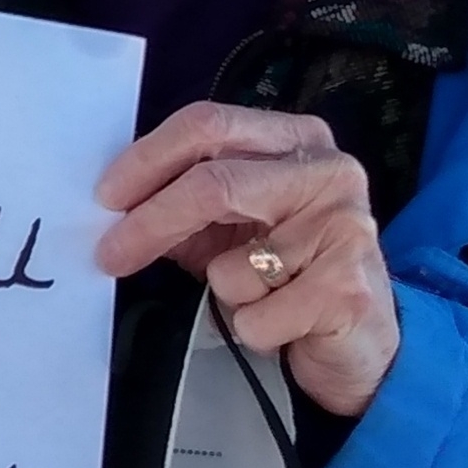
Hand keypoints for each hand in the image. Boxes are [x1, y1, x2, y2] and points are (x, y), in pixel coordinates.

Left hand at [94, 100, 400, 417]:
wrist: (361, 341)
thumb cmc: (287, 275)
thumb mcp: (231, 229)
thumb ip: (184, 207)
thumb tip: (114, 208)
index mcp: (295, 139)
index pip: (209, 125)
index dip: (148, 159)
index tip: (106, 196)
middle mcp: (328, 171)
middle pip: (214, 183)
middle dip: (151, 223)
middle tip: (110, 254)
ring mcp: (345, 227)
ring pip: (232, 266)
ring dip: (225, 295)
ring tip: (262, 299)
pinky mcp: (350, 288)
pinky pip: (257, 316)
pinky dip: (252, 331)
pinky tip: (286, 326)